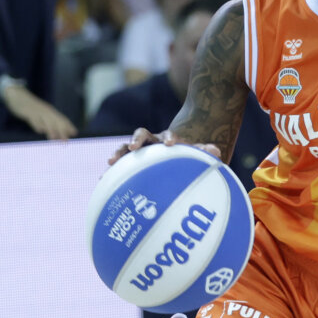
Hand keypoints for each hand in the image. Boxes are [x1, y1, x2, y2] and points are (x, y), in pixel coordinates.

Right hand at [2, 86, 76, 138]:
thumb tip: (60, 132)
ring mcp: (37, 111)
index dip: (68, 125)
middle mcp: (46, 111)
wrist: (18, 95)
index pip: (62, 118)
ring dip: (51, 130)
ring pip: (45, 121)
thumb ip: (50, 122)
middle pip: (56, 121)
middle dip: (62, 131)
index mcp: (50, 111)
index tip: (74, 133)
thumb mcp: (42, 114)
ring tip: (55, 138)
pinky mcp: (28, 112)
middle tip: (66, 141)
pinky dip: (37, 124)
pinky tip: (40, 131)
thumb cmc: (32, 108)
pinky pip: (33, 118)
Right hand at [108, 127, 222, 166]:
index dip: (168, 138)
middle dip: (136, 140)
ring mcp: (139, 151)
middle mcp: (151, 142)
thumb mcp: (197, 155)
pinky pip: (119, 165)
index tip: (169, 144)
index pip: (167, 135)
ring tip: (111, 162)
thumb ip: (205, 152)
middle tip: (133, 147)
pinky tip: (102, 182)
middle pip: (141, 134)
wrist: (175, 156)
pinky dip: (112, 172)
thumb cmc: (187, 157)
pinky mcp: (130, 161)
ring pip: (126, 148)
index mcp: (168, 139)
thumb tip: (215, 151)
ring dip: (119, 153)